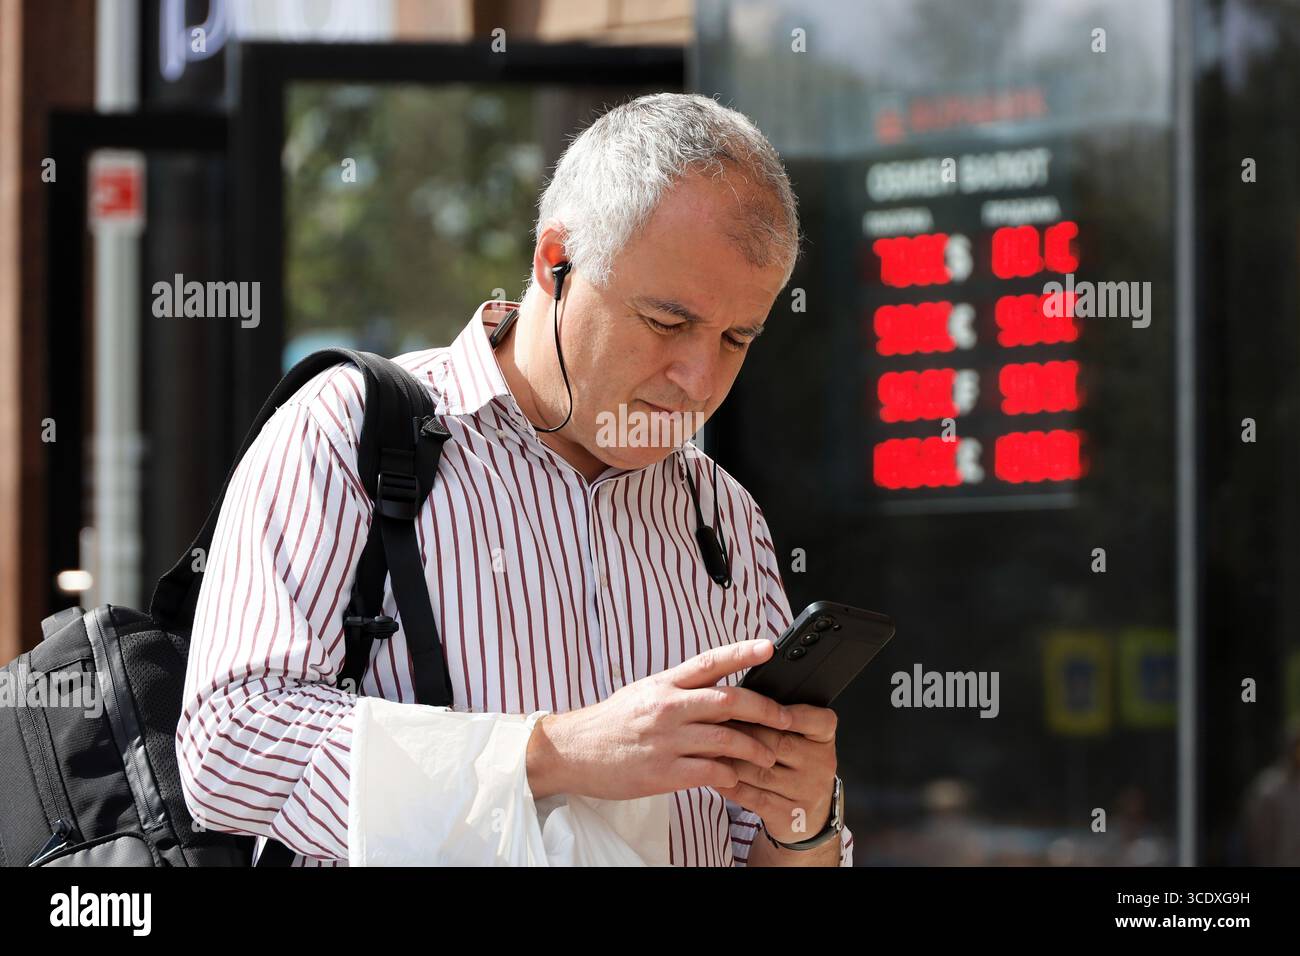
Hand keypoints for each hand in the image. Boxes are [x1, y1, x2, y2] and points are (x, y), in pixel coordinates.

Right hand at [526, 639, 795, 800]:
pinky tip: (737, 776)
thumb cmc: (610, 723)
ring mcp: (667, 741)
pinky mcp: (664, 773)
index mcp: (664, 684)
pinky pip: (710, 772)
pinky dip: (730, 774)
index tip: (769, 648)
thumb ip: (679, 689)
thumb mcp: (643, 693)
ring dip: (755, 748)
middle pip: (729, 702)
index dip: (742, 652)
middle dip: (765, 710)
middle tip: (786, 717)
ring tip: (768, 755)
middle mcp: (668, 708)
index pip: (710, 662)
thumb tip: (717, 687)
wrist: (573, 751)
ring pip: (726, 740)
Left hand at [713, 704, 837, 843]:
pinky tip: (713, 774)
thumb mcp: (800, 737)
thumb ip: (778, 718)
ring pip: (760, 772)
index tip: (758, 705)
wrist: (807, 814)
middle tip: (713, 722)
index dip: (789, 713)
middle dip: (741, 732)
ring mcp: (806, 793)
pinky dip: (729, 784)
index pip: (815, 720)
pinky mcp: (787, 815)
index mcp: (824, 738)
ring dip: (729, 760)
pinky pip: (752, 796)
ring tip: (708, 748)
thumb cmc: (795, 763)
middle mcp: (821, 765)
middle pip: (777, 743)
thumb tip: (739, 698)